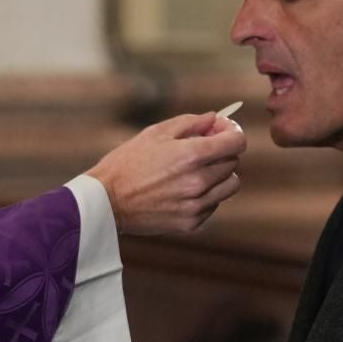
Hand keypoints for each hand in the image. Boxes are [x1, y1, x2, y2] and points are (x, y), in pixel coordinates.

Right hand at [84, 112, 245, 234]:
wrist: (105, 202)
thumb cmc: (126, 163)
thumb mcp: (155, 133)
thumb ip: (190, 123)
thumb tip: (214, 119)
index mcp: (192, 155)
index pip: (237, 142)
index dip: (232, 132)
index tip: (221, 131)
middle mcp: (199, 181)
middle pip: (233, 162)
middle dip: (222, 152)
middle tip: (202, 149)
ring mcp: (196, 205)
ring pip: (230, 186)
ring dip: (219, 175)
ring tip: (196, 171)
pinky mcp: (191, 222)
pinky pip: (214, 205)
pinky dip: (206, 195)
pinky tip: (183, 190)